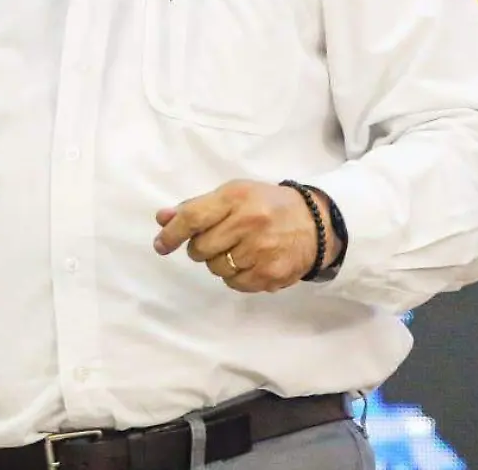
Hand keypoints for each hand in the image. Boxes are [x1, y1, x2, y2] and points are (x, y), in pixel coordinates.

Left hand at [153, 180, 338, 293]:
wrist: (316, 223)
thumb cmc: (267, 205)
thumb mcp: (234, 195)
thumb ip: (196, 207)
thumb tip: (162, 219)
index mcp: (236, 197)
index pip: (192, 218)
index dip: (172, 234)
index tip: (161, 245)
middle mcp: (248, 222)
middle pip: (200, 249)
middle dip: (201, 248)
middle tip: (218, 240)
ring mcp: (260, 250)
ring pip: (216, 269)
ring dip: (219, 262)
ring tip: (239, 249)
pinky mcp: (270, 274)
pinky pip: (234, 283)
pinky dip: (236, 276)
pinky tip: (251, 261)